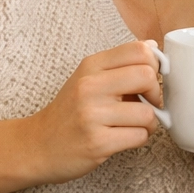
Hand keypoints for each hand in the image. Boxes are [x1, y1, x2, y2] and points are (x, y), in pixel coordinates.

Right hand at [13, 41, 163, 187]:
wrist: (37, 146)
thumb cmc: (69, 112)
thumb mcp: (87, 78)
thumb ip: (119, 63)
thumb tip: (152, 47)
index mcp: (91, 66)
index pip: (139, 50)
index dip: (154, 66)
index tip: (149, 80)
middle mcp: (90, 86)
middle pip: (147, 76)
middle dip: (156, 94)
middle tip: (147, 104)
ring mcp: (92, 115)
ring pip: (148, 113)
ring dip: (149, 123)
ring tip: (134, 125)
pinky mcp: (97, 143)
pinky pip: (139, 136)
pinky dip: (140, 138)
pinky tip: (126, 137)